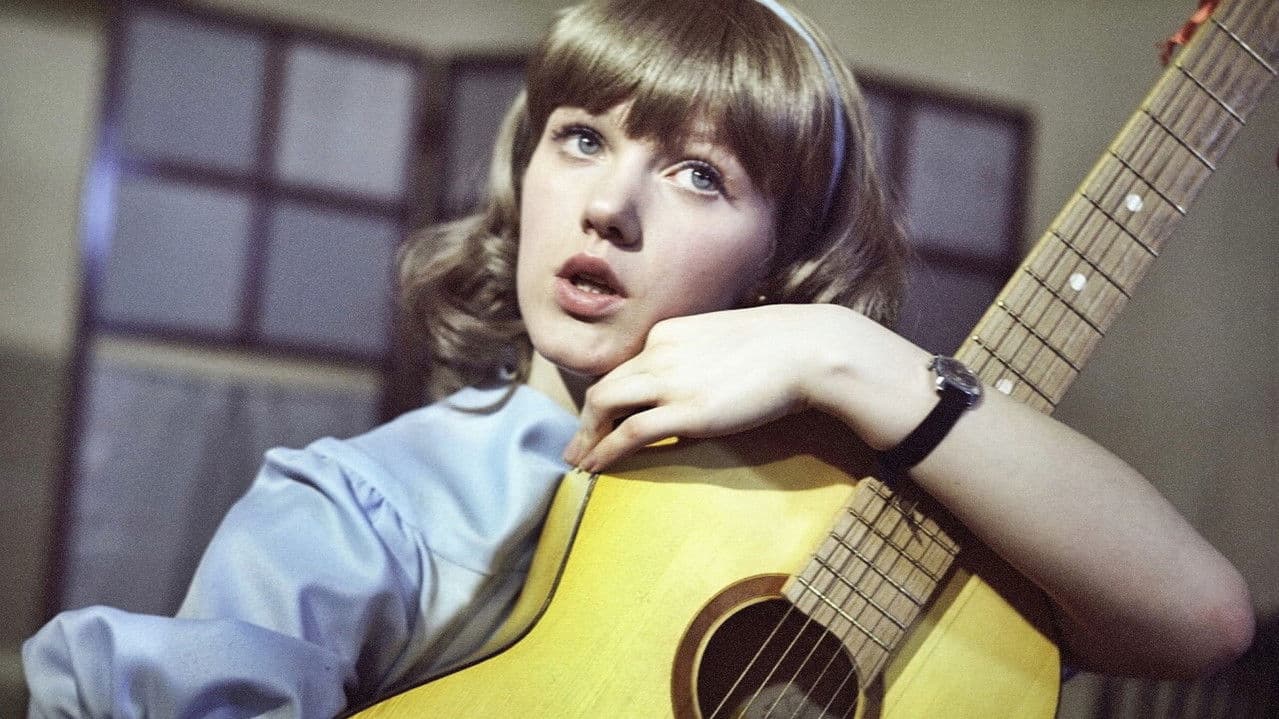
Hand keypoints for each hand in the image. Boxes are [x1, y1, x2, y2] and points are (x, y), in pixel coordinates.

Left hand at [562, 304, 885, 471]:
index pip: (627, 367)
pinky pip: (629, 432)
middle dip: (585, 419)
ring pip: (605, 405)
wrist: (805, 349)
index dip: (611, 396)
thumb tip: (696, 387)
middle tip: (575, 445)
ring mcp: (670, 381)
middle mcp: (659, 352)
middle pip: (605, 386)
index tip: (603, 417)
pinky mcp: (685, 411)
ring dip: (587, 436)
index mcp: (668, 333)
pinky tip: (596, 466)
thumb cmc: (781, 347)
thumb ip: (700, 358)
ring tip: (579, 460)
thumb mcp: (726, 342)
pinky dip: (605, 450)